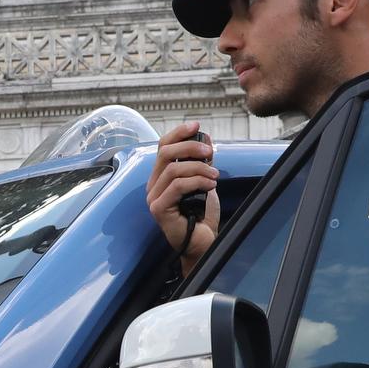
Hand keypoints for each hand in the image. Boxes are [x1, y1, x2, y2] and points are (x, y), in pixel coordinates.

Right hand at [148, 122, 219, 270]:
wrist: (202, 243)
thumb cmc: (201, 215)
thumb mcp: (204, 181)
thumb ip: (202, 162)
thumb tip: (205, 138)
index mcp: (161, 176)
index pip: (162, 146)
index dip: (178, 133)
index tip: (196, 125)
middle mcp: (153, 185)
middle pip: (165, 153)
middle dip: (190, 147)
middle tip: (210, 152)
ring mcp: (154, 197)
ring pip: (173, 169)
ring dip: (199, 168)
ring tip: (215, 175)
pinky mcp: (159, 209)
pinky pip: (176, 187)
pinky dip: (197, 181)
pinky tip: (210, 185)